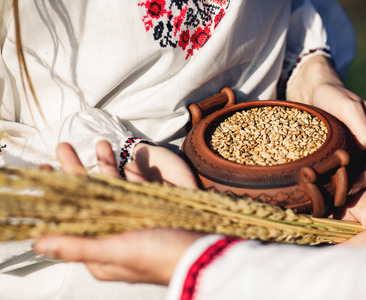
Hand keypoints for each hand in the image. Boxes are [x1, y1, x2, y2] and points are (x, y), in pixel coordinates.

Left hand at [35, 141, 202, 283]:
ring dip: (105, 166)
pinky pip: (137, 189)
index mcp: (100, 251)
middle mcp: (114, 235)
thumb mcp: (117, 253)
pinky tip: (128, 158)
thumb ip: (79, 246)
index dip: (57, 195)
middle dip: (77, 172)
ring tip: (100, 142)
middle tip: (64, 146)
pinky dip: (132, 173)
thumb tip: (38, 243)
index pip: (70, 218)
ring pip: (113, 189)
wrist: (204, 253)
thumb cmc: (161, 257)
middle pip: (89, 199)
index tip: (45, 172)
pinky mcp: (153, 211)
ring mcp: (134, 221)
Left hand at [286, 55, 365, 192]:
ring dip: (346, 184)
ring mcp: (357, 148)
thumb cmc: (331, 95)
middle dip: (356, 186)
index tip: (348, 189)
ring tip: (330, 195)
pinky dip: (337, 177)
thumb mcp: (345, 105)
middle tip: (337, 198)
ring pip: (357, 173)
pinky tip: (324, 185)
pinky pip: (345, 169)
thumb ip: (358, 122)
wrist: (313, 89)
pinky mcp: (344, 150)